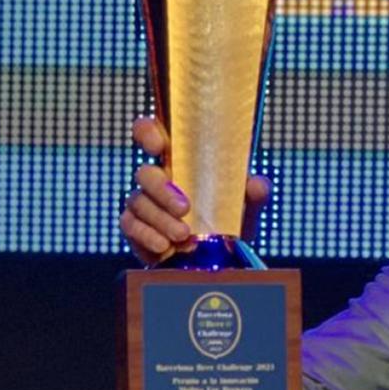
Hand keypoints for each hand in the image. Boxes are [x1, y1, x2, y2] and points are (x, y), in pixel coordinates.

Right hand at [119, 116, 271, 264]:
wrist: (220, 256)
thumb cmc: (231, 217)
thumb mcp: (248, 204)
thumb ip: (255, 192)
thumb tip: (257, 185)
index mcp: (182, 161)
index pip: (153, 134)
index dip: (148, 133)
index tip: (158, 145)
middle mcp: (158, 178)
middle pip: (145, 173)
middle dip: (162, 190)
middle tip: (185, 208)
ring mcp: (144, 202)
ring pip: (139, 202)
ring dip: (160, 219)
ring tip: (183, 235)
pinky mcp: (136, 227)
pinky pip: (131, 226)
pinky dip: (147, 236)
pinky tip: (164, 247)